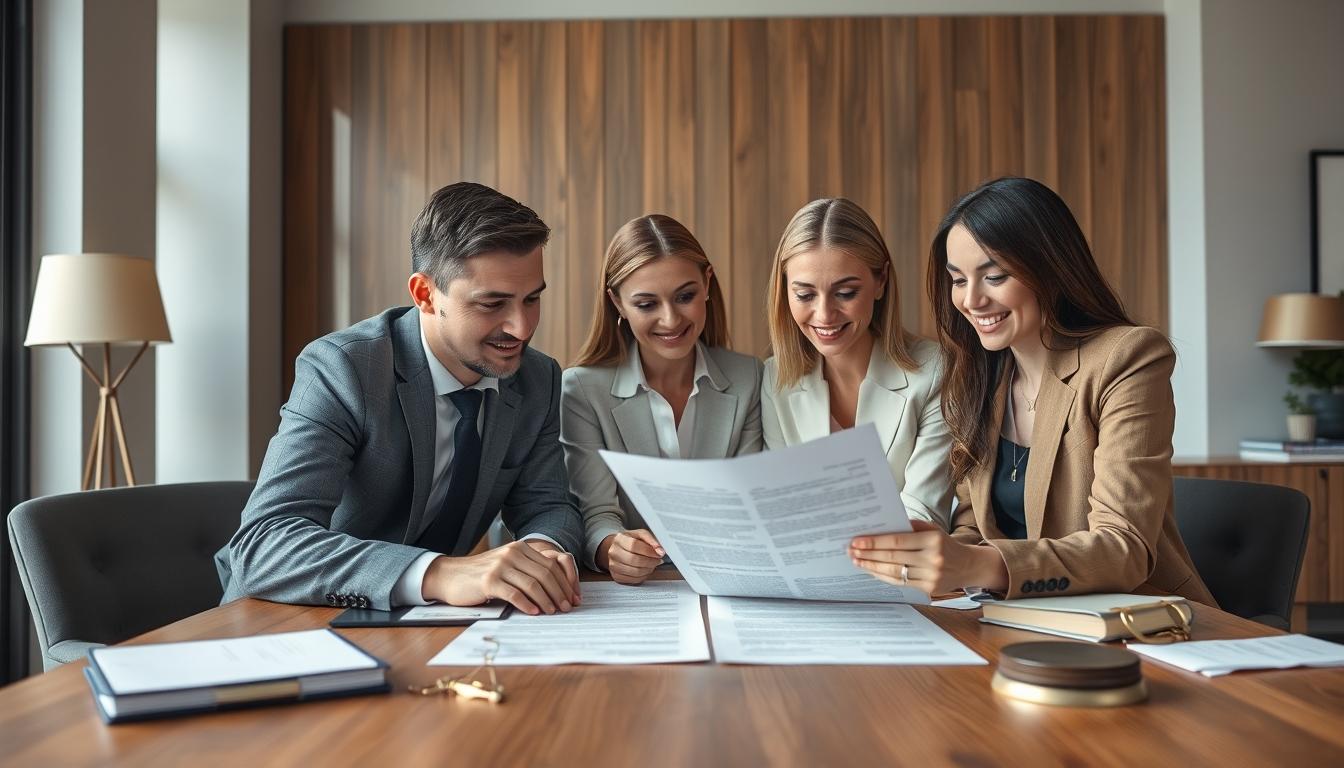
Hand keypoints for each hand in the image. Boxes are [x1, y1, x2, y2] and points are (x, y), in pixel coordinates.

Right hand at [421, 540, 580, 614]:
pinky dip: (527, 604)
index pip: (551, 564)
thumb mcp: (507, 565)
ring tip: (553, 611)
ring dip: (547, 600)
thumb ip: (528, 571)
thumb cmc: (481, 575)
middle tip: (567, 607)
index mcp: (520, 548)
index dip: (565, 582)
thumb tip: (557, 590)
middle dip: (560, 592)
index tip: (573, 597)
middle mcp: (512, 553)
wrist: (450, 575)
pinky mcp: (489, 581)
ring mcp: (500, 566)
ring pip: (533, 584)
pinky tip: (534, 612)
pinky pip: (515, 594)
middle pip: (545, 574)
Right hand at [595, 529, 664, 584]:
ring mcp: (613, 565)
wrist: (617, 548)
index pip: (634, 546)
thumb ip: (651, 539)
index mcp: (619, 539)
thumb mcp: (640, 534)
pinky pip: (633, 579)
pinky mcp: (616, 576)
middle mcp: (614, 552)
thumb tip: (660, 550)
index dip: (649, 551)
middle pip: (634, 560)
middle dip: (650, 561)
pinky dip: (643, 576)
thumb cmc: (630, 541)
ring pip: (635, 572)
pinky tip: (645, 570)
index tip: (659, 553)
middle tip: (658, 560)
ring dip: (648, 569)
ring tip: (652, 564)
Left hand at [848, 520, 1007, 595]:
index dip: (875, 542)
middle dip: (868, 554)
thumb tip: (880, 527)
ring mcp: (931, 576)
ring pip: (894, 572)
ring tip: (857, 561)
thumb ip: (909, 527)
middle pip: (893, 557)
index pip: (897, 540)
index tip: (857, 541)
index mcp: (933, 540)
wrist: (968, 566)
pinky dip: (883, 576)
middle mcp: (933, 559)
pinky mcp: (928, 589)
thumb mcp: (931, 529)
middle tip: (851, 551)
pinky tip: (872, 571)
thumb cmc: (944, 544)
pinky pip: (900, 582)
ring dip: (872, 567)